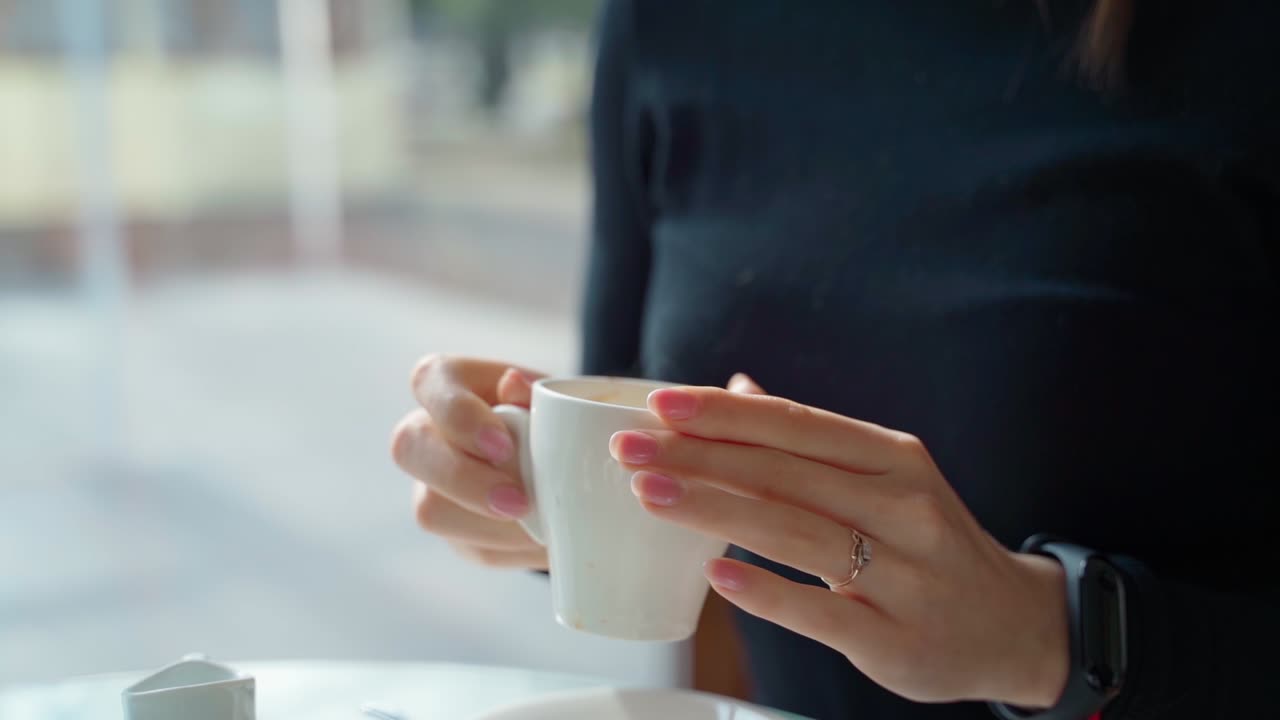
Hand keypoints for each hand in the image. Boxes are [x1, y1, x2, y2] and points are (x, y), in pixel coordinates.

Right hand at [391, 355, 547, 569]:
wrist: (577, 460)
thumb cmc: (560, 413)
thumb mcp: (559, 397)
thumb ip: (537, 392)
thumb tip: (513, 383)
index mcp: (447, 381)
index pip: (429, 380)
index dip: (459, 415)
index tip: (503, 446)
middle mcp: (426, 430)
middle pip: (409, 447)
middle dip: (462, 479)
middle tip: (519, 502)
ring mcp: (431, 482)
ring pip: (430, 508)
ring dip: (490, 525)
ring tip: (543, 527)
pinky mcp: (455, 526)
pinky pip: (469, 545)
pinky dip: (511, 547)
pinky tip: (543, 540)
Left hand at [610, 380, 1069, 706]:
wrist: (1013, 626)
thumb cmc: (930, 544)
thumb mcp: (885, 478)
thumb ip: (809, 440)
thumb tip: (736, 391)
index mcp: (893, 459)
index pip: (797, 425)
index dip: (725, 414)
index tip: (658, 402)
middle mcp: (903, 507)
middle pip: (786, 474)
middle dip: (700, 457)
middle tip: (629, 449)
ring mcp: (904, 575)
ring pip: (798, 533)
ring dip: (717, 511)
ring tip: (649, 494)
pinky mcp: (895, 638)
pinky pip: (823, 613)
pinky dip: (768, 592)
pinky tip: (715, 575)